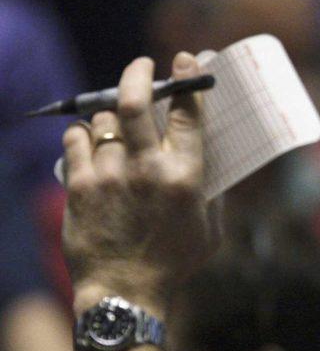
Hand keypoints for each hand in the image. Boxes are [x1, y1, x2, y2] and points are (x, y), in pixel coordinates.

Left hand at [62, 54, 215, 312]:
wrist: (125, 291)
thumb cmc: (175, 262)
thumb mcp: (210, 227)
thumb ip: (212, 190)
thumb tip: (211, 158)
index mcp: (186, 176)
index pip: (188, 113)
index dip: (189, 79)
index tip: (186, 59)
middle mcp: (147, 169)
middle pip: (138, 102)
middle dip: (139, 73)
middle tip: (143, 65)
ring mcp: (110, 175)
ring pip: (105, 120)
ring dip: (112, 116)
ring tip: (116, 127)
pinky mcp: (80, 186)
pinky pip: (76, 140)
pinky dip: (84, 136)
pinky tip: (91, 143)